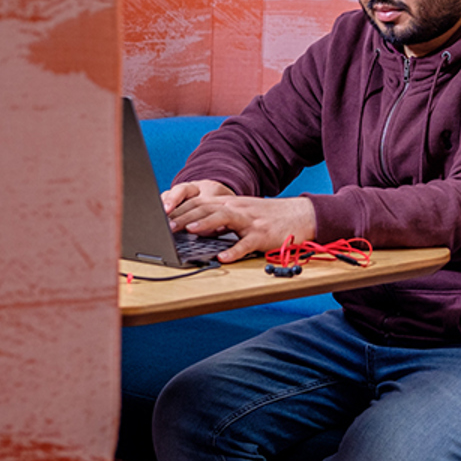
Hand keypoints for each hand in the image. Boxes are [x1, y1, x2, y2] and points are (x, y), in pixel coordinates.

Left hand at [163, 180, 315, 263]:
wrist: (299, 215)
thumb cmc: (268, 217)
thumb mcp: (241, 213)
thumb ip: (220, 218)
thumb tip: (195, 226)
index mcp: (230, 203)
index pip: (200, 203)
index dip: (180, 209)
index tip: (161, 217)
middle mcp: (237, 209)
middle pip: (207, 208)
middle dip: (185, 216)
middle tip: (166, 225)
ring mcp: (250, 221)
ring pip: (224, 219)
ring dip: (205, 224)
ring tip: (189, 231)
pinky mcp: (262, 236)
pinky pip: (246, 244)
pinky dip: (234, 251)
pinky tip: (223, 257)